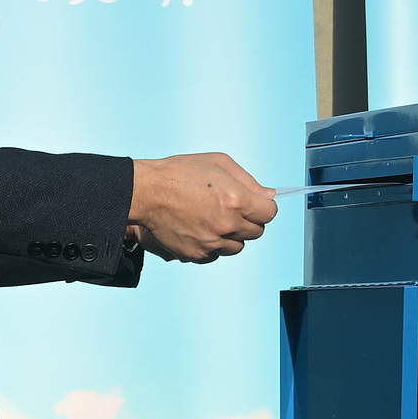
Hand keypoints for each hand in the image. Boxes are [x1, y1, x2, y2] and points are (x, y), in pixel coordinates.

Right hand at [129, 154, 278, 262]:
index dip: (262, 207)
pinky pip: (215, 255)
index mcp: (238, 200)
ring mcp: (212, 243)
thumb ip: (249, 181)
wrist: (147, 192)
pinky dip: (211, 245)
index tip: (252, 204)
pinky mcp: (197, 254)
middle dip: (247, 221)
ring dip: (230, 235)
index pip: (269, 214)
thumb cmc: (181, 173)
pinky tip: (199, 229)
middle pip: (256, 232)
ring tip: (211, 219)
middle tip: (229, 209)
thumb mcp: (219, 163)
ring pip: (236, 246)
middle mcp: (228, 225)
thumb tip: (270, 195)